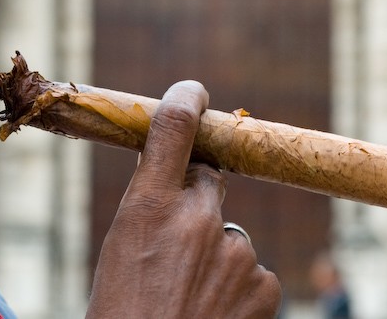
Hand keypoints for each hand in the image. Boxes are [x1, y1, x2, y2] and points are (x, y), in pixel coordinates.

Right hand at [86, 80, 281, 318]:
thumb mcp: (120, 251)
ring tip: (187, 301)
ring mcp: (236, 250)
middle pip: (209, 181)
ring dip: (215, 259)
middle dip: (197, 200)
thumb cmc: (121, 314)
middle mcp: (196, 217)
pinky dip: (238, 291)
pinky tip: (212, 315)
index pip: (174, 127)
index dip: (187, 100)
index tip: (194, 91)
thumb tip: (181, 186)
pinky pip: (254, 272)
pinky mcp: (265, 284)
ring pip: (229, 236)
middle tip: (176, 244)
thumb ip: (152, 211)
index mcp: (147, 205)